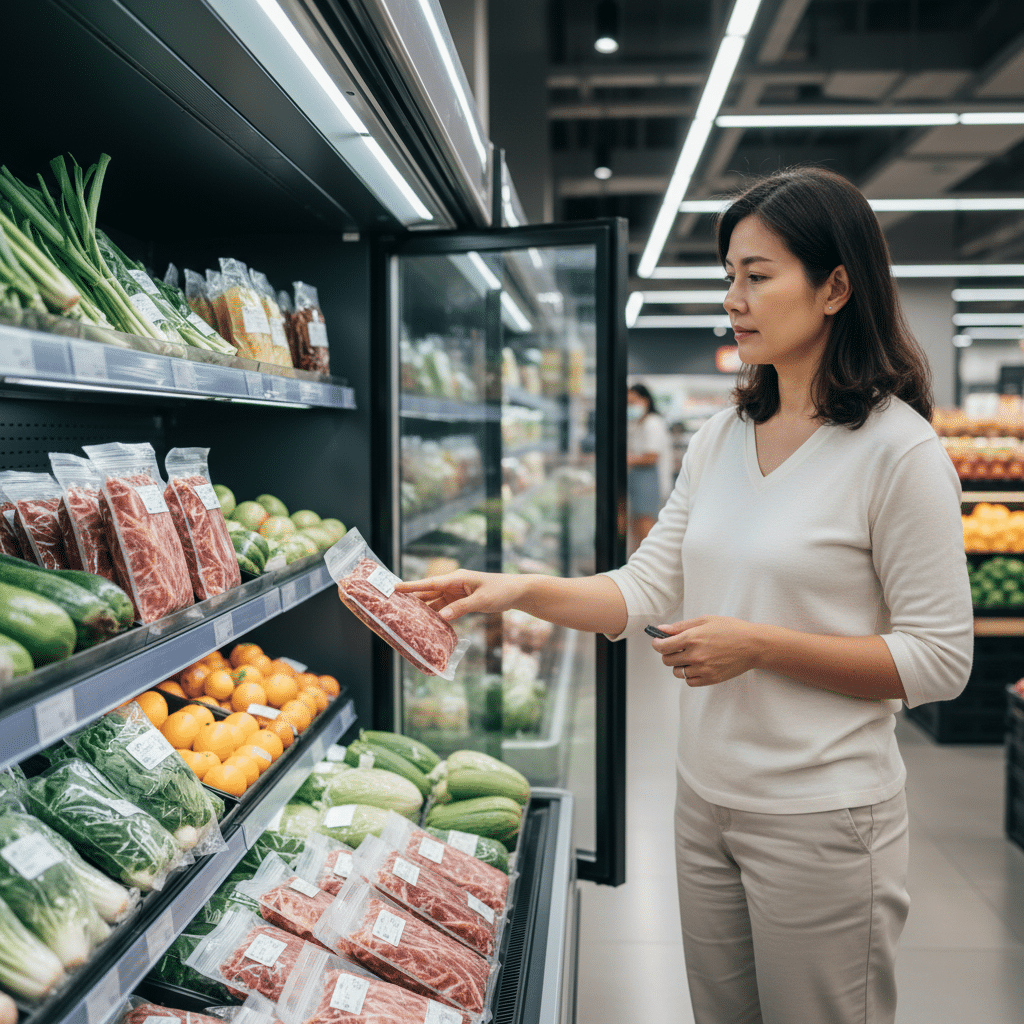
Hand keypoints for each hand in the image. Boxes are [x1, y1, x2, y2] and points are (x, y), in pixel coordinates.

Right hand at [394, 571, 524, 621]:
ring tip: (407, 617)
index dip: (412, 586)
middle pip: (429, 592)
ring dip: (424, 609)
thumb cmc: (501, 591)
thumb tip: (441, 616)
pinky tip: (429, 623)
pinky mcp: (462, 601)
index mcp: (457, 578)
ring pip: (436, 602)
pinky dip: (438, 615)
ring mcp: (457, 593)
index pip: (430, 583)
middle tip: (395, 606)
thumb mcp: (481, 600)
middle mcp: (454, 584)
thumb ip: (460, 608)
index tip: (395, 587)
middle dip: (413, 598)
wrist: (516, 592)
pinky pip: (446, 608)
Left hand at [649, 616, 762, 686]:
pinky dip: (689, 675)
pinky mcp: (711, 679)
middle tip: (676, 648)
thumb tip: (662, 630)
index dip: (657, 644)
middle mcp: (695, 655)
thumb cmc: (731, 629)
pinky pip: (690, 681)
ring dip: (678, 665)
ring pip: (677, 672)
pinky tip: (696, 666)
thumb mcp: (705, 620)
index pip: (662, 646)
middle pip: (667, 660)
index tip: (658, 642)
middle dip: (667, 653)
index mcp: (692, 638)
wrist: (754, 645)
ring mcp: (703, 669)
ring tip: (689, 657)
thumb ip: (681, 626)